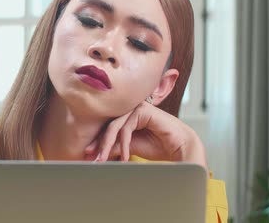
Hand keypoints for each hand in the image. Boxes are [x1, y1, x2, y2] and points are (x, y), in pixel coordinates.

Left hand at [84, 101, 207, 171]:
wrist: (180, 146)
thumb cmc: (158, 145)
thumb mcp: (130, 147)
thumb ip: (114, 147)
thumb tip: (95, 153)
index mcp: (127, 116)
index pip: (107, 128)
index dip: (98, 142)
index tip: (89, 156)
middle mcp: (130, 109)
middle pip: (108, 126)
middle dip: (100, 144)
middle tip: (94, 159)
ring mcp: (136, 107)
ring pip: (115, 126)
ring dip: (108, 145)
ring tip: (104, 160)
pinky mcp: (142, 109)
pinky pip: (126, 127)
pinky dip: (123, 143)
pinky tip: (125, 156)